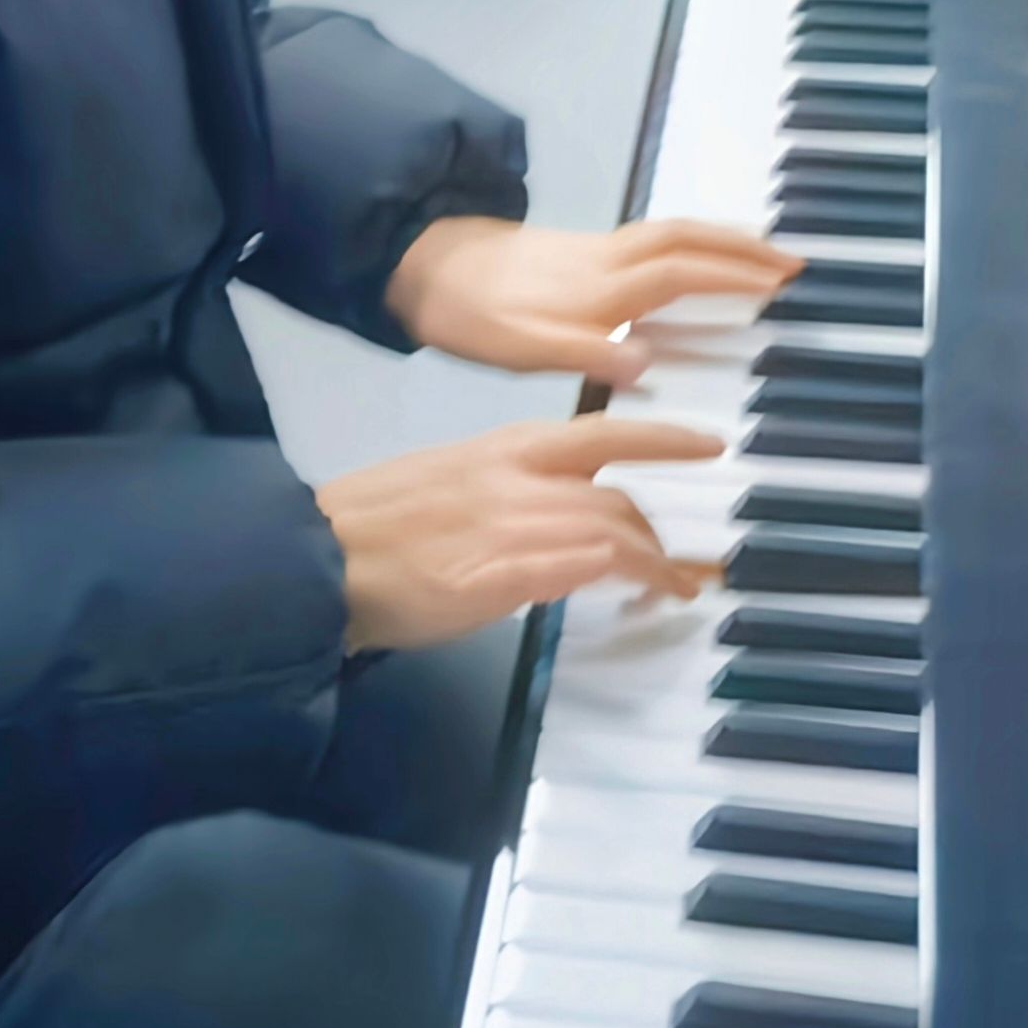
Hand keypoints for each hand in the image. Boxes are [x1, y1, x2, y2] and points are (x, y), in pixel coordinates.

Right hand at [317, 412, 725, 652]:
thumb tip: (541, 514)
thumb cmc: (373, 523)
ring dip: (653, 563)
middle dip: (656, 532)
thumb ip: (502, 491)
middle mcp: (516, 478)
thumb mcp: (446, 482)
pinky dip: (622, 575)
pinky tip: (639, 595)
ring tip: (670, 588)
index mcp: (500, 449)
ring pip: (611, 531)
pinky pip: (583, 565)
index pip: (601, 432)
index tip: (709, 444)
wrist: (318, 556)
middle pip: (615, 495)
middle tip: (679, 564)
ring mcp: (512, 525)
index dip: (663, 436)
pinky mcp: (501, 574)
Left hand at [383, 217, 801, 386]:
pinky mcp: (580, 252)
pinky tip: (692, 260)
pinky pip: (651, 239)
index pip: (678, 273)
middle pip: (685, 239)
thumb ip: (581, 352)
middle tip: (792, 259)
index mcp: (598, 287)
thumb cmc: (471, 314)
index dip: (731, 275)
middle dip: (741, 247)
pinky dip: (688, 244)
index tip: (781, 280)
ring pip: (669, 233)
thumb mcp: (518, 347)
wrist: (421, 265)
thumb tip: (645, 361)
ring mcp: (593, 251)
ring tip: (759, 253)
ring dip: (718, 239)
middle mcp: (604, 260)